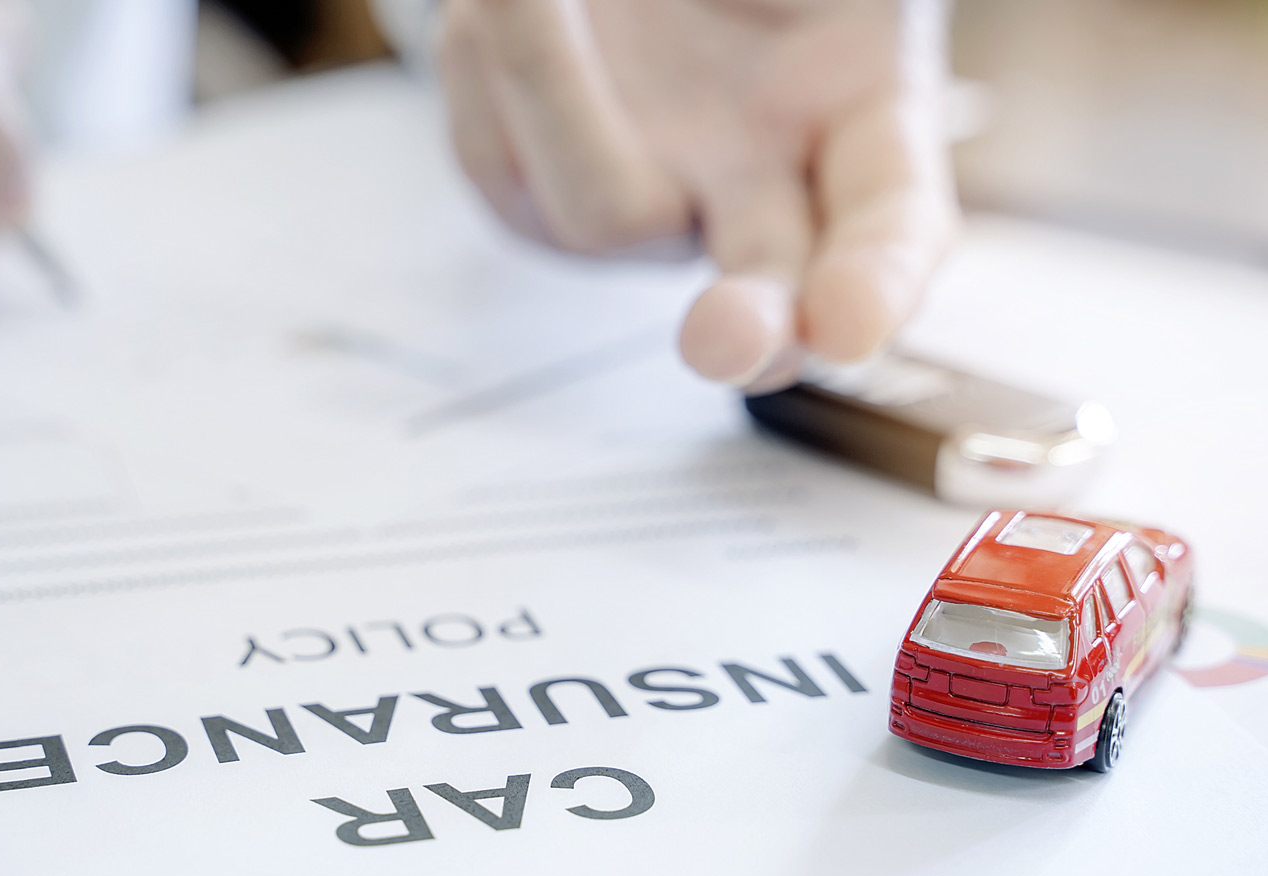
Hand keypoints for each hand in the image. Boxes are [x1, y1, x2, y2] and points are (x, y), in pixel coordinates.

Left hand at [438, 0, 957, 389]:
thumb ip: (813, 6)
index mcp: (860, 119)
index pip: (892, 221)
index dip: (878, 281)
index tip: (849, 325)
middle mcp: (751, 188)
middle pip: (763, 291)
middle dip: (744, 328)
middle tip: (720, 339)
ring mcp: (639, 202)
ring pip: (598, 214)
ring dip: (551, 85)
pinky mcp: (530, 190)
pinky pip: (496, 156)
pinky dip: (486, 64)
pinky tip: (501, 6)